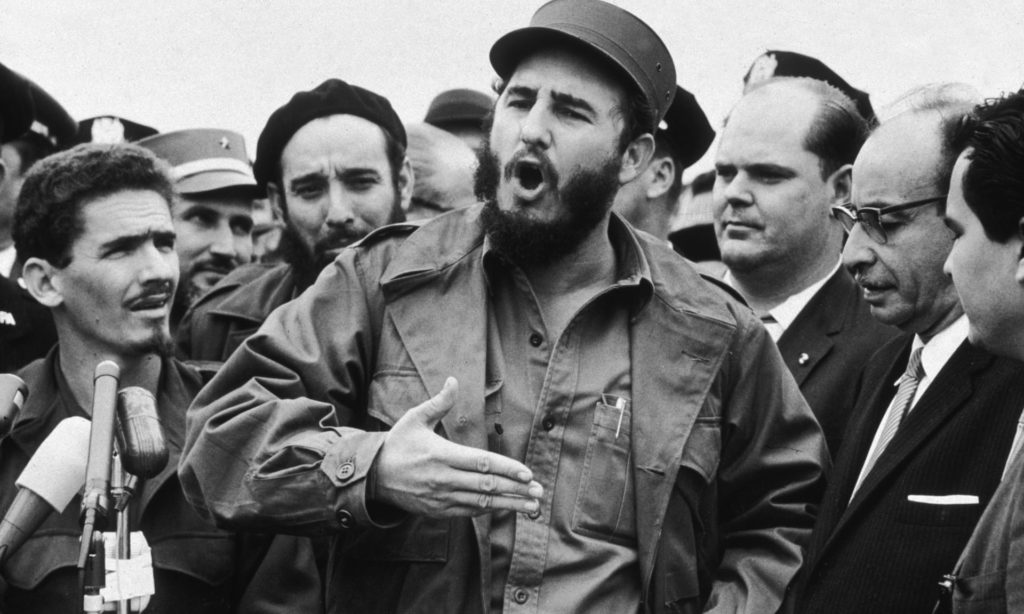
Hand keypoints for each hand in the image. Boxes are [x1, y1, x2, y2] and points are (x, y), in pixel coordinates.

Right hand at [373, 377, 542, 517]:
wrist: (372, 476)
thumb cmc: (398, 443)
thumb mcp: (415, 418)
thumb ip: (439, 402)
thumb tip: (454, 380)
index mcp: (442, 454)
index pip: (481, 463)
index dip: (507, 469)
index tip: (528, 473)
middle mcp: (444, 478)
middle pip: (486, 486)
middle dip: (516, 489)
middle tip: (539, 491)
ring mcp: (441, 497)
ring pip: (481, 503)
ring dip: (509, 504)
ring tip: (532, 505)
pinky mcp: (438, 510)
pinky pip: (468, 512)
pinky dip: (488, 510)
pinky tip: (506, 508)